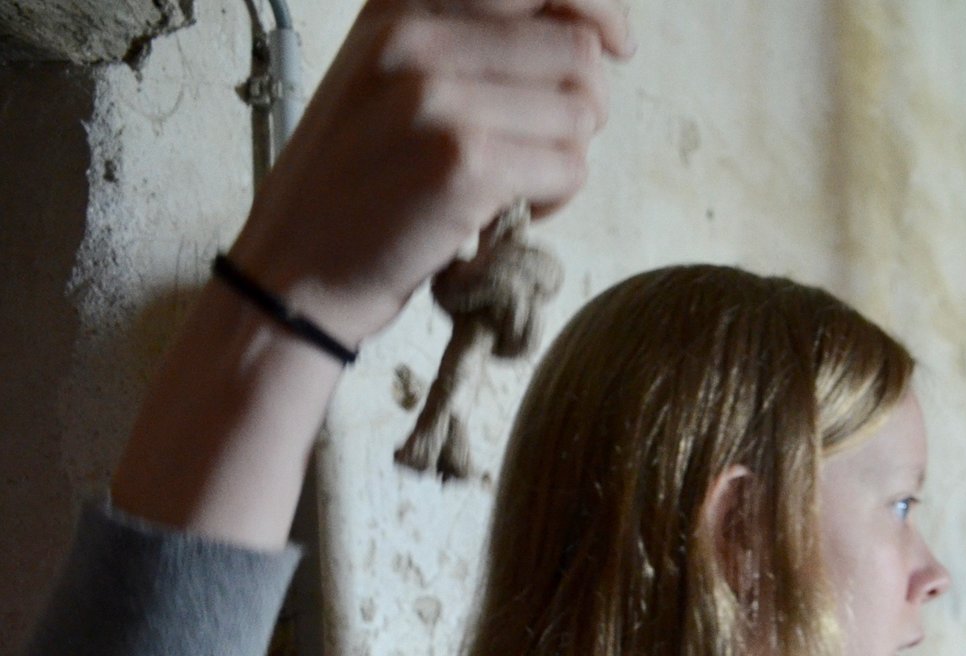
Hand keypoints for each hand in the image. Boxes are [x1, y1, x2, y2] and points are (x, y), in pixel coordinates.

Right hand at [225, 0, 634, 347]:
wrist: (295, 266)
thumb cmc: (360, 178)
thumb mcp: (391, 74)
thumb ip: (471, 38)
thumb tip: (590, 29)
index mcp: (399, 3)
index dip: (598, 8)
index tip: (617, 43)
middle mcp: (416, 37)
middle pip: (577, 49)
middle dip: (585, 104)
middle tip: (545, 143)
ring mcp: (439, 98)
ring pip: (582, 112)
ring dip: (566, 156)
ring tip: (513, 181)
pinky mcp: (466, 163)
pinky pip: (571, 168)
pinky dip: (556, 199)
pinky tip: (505, 212)